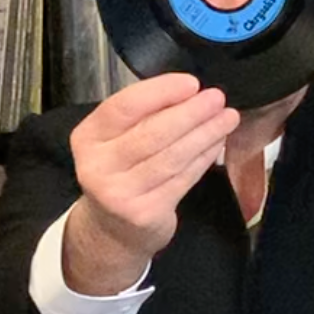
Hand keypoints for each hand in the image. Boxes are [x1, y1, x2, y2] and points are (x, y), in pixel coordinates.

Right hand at [62, 73, 239, 295]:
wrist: (112, 229)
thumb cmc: (120, 172)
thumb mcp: (115, 140)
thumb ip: (141, 117)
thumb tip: (188, 93)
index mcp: (87, 137)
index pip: (122, 107)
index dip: (159, 92)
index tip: (191, 83)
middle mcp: (97, 165)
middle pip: (151, 133)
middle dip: (189, 113)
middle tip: (217, 98)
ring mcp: (119, 192)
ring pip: (171, 157)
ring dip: (204, 134)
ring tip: (227, 118)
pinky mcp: (145, 213)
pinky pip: (182, 179)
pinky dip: (203, 159)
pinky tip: (217, 144)